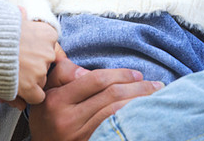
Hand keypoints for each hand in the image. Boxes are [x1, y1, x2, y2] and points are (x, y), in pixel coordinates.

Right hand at [16, 9, 61, 107]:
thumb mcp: (10, 19)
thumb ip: (20, 18)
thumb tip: (22, 11)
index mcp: (48, 34)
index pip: (49, 47)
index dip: (35, 51)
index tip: (24, 52)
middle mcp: (48, 52)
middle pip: (45, 65)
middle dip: (32, 67)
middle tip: (15, 66)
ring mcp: (40, 70)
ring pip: (41, 81)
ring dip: (29, 81)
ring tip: (10, 75)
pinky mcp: (30, 87)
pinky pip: (38, 97)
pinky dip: (28, 96)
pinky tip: (17, 89)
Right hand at [28, 58, 162, 140]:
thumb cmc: (47, 115)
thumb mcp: (48, 91)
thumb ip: (65, 73)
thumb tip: (87, 70)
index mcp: (57, 100)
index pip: (96, 80)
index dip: (120, 74)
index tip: (137, 74)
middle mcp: (67, 119)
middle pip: (110, 96)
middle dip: (137, 87)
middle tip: (155, 85)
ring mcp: (77, 135)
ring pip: (115, 113)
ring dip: (138, 102)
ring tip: (154, 97)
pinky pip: (112, 129)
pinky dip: (128, 119)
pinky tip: (140, 114)